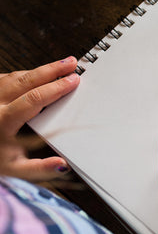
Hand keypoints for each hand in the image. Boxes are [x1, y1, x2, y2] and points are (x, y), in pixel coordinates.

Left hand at [0, 57, 79, 180]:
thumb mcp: (14, 169)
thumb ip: (39, 168)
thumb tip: (62, 164)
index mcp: (3, 121)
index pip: (35, 98)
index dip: (56, 88)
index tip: (73, 81)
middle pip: (26, 80)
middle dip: (52, 70)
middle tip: (71, 64)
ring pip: (16, 76)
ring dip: (39, 70)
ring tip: (59, 66)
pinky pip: (5, 78)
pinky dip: (23, 75)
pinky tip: (33, 75)